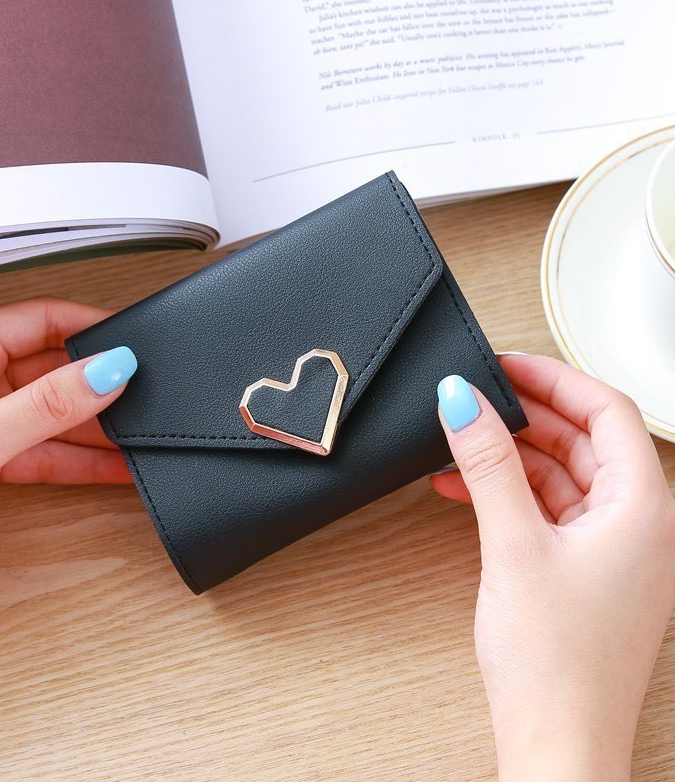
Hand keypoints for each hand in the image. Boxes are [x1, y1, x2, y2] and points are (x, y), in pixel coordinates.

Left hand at [0, 296, 136, 583]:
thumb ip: (45, 407)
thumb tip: (106, 371)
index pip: (39, 320)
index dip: (90, 329)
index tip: (133, 344)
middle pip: (47, 369)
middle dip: (95, 387)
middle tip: (140, 400)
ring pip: (45, 413)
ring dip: (88, 429)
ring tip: (132, 440)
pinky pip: (35, 448)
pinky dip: (70, 459)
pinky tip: (105, 466)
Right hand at [431, 354, 674, 780]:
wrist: (556, 742)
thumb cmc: (554, 661)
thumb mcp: (513, 543)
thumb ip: (488, 463)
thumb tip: (462, 400)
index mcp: (644, 508)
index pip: (608, 411)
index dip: (554, 378)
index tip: (504, 364)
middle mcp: (639, 523)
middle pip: (585, 439)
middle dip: (528, 414)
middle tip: (476, 397)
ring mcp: (613, 548)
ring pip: (564, 474)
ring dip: (512, 455)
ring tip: (461, 441)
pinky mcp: (585, 568)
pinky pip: (550, 509)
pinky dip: (510, 491)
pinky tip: (464, 487)